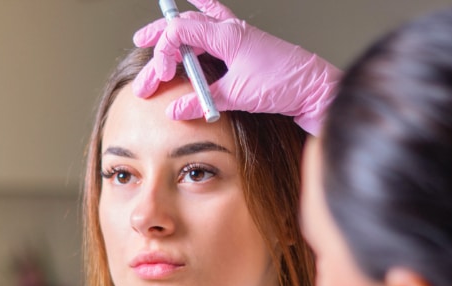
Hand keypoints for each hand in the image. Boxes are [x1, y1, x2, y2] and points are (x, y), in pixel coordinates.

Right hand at [132, 0, 340, 135]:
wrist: (311, 86)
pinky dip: (200, 17)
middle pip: (183, 29)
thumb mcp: (237, 96)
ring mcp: (235, 34)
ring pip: (195, 27)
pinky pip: (214, 25)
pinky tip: (191, 8)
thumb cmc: (282, 85)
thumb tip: (174, 110)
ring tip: (150, 40)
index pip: (181, 33)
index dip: (164, 54)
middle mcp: (229, 29)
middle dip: (159, 45)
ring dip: (173, 36)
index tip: (159, 76)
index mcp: (226, 34)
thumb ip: (203, 100)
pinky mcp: (241, 45)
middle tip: (140, 55)